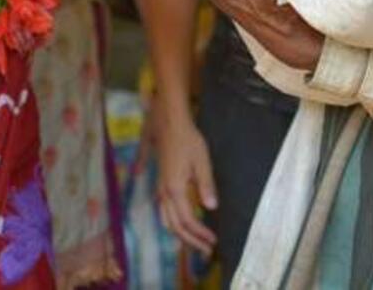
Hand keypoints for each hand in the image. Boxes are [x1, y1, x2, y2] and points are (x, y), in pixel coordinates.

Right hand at [152, 105, 217, 254]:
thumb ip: (206, 185)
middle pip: (174, 226)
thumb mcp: (202, 161)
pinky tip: (181, 223)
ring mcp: (159, 189)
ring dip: (181, 234)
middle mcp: (164, 193)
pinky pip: (163, 211)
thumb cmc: (188, 139)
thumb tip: (211, 208)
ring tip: (195, 242)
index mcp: (174, 189)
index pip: (187, 221)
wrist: (169, 122)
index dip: (200, 234)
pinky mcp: (160, 183)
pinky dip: (173, 223)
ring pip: (166, 220)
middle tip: (206, 250)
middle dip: (190, 241)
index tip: (213, 242)